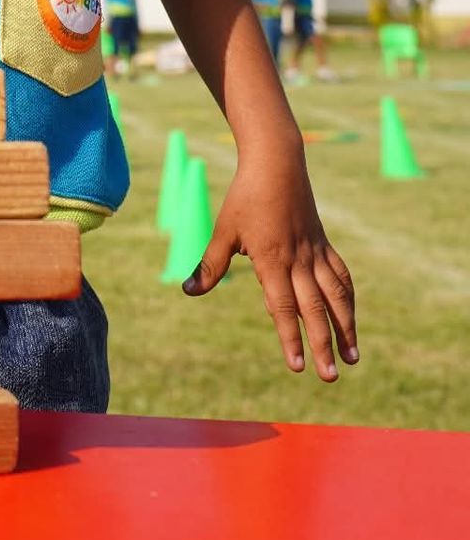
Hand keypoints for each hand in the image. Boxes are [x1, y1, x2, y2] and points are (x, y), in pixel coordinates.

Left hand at [183, 150, 357, 380]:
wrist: (277, 163)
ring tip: (352, 357)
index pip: (282, 307)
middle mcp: (298, 261)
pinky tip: (350, 317)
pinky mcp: (323, 244)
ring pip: (336, 296)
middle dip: (323, 345)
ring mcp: (315, 253)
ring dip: (345, 327)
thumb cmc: (245, 197)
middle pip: (314, 309)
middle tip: (329, 377)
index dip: (290, 338)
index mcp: (272, 260)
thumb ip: (210, 265)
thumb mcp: (224, 230)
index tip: (298, 366)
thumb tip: (188, 291)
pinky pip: (341, 276)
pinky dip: (348, 299)